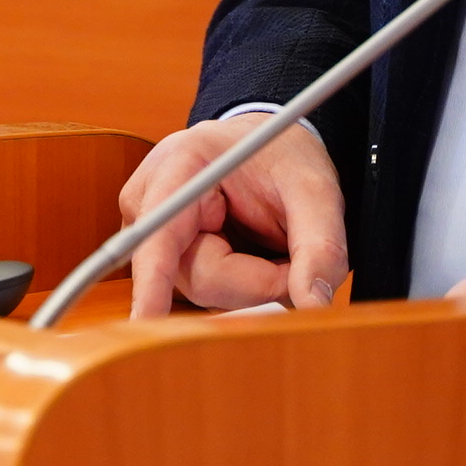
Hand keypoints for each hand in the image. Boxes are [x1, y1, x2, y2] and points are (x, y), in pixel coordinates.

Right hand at [118, 115, 347, 318]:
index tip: (146, 320)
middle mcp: (151, 200)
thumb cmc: (283, 156)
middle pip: (195, 276)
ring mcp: (151, 231)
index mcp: (179, 165)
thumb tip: (313, 304)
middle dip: (254, 280)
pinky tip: (253, 258)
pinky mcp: (162, 256)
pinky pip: (204, 292)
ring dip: (250, 284)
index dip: (153, 280)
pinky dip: (239, 286)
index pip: (160, 235)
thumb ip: (320, 247)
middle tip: (294, 258)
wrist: (268, 146)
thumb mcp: (316, 191)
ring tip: (273, 247)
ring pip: (202, 291)